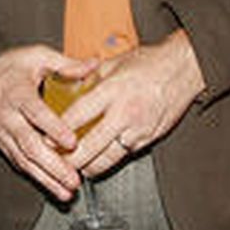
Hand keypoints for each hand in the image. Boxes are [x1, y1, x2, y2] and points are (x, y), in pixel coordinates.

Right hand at [0, 45, 96, 199]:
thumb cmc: (9, 67)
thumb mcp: (36, 56)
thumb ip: (65, 64)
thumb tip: (94, 64)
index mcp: (18, 94)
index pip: (36, 114)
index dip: (54, 128)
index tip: (72, 142)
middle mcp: (9, 118)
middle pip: (30, 145)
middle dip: (53, 165)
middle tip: (74, 178)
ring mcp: (4, 134)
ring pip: (24, 160)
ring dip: (46, 178)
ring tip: (67, 192)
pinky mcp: (3, 144)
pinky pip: (19, 164)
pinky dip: (37, 178)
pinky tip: (55, 189)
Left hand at [65, 31, 205, 177]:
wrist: (184, 69)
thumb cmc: (150, 63)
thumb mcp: (115, 63)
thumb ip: (90, 76)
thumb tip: (67, 82)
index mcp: (111, 90)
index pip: (77, 116)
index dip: (58, 132)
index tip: (45, 140)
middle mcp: (124, 113)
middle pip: (89, 147)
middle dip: (68, 159)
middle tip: (55, 162)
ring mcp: (137, 129)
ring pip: (105, 160)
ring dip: (86, 166)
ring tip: (72, 166)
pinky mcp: (148, 140)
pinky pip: (122, 156)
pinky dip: (106, 162)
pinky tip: (95, 161)